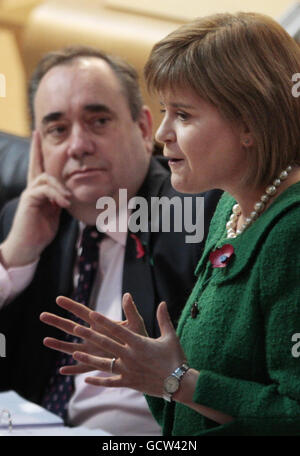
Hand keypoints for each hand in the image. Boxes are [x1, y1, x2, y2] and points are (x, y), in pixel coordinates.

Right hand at [0, 131, 71, 266]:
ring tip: (67, 201)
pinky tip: (63, 204)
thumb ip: (58, 201)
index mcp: (38, 192)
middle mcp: (31, 190)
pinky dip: (56, 195)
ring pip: (45, 178)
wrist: (27, 247)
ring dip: (59, 187)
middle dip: (36, 150)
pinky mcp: (29, 200)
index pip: (37, 169)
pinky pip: (44, 190)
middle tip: (36, 133)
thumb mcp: (54, 214)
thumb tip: (67, 194)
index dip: (37, 153)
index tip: (36, 136)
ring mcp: (29, 194)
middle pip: (35, 166)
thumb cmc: (40, 232)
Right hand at [40, 293, 147, 374]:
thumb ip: (131, 311)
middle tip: (42, 315)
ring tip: (45, 340)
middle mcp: (93, 336)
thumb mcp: (136, 324)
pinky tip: (61, 370)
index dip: (71, 306)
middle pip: (71, 327)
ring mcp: (93, 350)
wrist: (143, 357)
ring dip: (59, 344)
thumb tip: (127, 295)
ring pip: (72, 347)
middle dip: (57, 321)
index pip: (83, 312)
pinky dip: (72, 370)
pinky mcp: (97, 364)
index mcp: (101, 324)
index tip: (58, 298)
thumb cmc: (140, 338)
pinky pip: (82, 367)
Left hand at [70, 299, 185, 397]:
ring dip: (88, 359)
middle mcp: (130, 356)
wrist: (179, 383)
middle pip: (106, 343)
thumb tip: (162, 302)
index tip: (91, 314)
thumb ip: (163, 318)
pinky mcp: (128, 383)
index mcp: (138, 342)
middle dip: (90, 335)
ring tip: (74, 354)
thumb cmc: (175, 358)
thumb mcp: (170, 336)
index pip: (117, 329)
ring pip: (103, 364)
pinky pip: (110, 382)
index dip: (103, 321)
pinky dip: (98, 381)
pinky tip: (86, 380)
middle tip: (75, 328)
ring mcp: (127, 371)